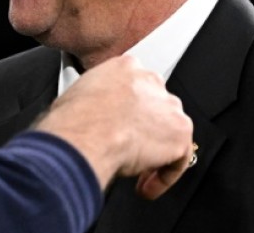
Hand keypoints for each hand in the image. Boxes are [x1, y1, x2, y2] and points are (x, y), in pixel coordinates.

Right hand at [33, 54, 192, 198]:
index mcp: (125, 67)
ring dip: (156, 152)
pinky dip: (163, 176)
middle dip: (145, 130)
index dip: (128, 111)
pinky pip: (178, 159)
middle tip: (129, 149)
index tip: (120, 125)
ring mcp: (169, 107)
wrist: (85, 134)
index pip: (135, 87)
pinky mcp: (179, 133)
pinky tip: (145, 186)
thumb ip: (93, 98)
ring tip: (137, 171)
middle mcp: (151, 82)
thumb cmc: (73, 118)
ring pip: (170, 131)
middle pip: (157, 107)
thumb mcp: (75, 94)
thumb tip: (88, 113)